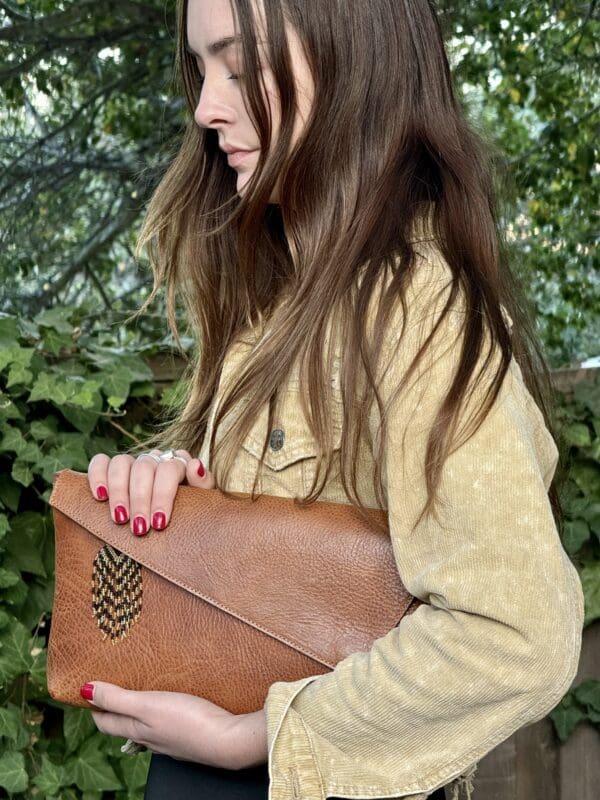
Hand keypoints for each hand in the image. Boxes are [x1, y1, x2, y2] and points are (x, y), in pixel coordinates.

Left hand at [83, 681, 256, 768]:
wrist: (227, 741)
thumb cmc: (189, 722)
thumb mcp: (148, 705)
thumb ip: (118, 698)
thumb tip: (85, 691)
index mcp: (137, 731)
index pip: (106, 721)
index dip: (94, 706)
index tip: (87, 689)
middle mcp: (150, 739)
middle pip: (124, 725)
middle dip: (113, 707)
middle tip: (108, 687)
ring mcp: (169, 740)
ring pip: (145, 726)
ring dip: (137, 711)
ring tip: (138, 692)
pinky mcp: (188, 735)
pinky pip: (166, 725)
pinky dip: (160, 714)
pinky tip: (170, 706)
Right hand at [87, 448, 214, 535]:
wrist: (180, 523)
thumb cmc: (191, 512)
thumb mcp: (203, 501)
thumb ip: (203, 483)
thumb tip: (195, 465)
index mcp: (178, 463)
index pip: (169, 468)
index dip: (163, 495)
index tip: (159, 523)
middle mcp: (154, 458)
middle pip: (144, 468)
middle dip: (140, 500)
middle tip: (139, 529)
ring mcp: (132, 462)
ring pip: (121, 463)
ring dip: (118, 492)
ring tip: (119, 519)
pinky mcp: (110, 468)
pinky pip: (99, 462)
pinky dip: (97, 476)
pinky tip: (100, 497)